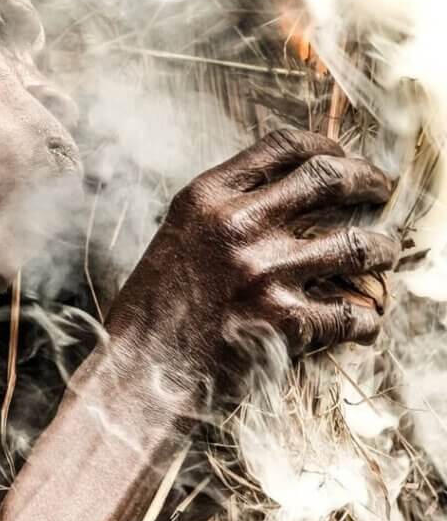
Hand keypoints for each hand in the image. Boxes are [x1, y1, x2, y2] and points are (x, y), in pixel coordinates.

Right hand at [105, 128, 399, 404]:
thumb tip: (279, 199)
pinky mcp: (284, 323)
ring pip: (359, 244)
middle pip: (328, 178)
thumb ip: (220, 215)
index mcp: (205, 199)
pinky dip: (366, 320)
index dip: (325, 145)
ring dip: (382, 250)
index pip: (282, 147)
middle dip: (368, 180)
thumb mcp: (175, 240)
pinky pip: (354, 314)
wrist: (138, 374)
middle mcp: (237, 226)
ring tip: (382, 255)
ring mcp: (264, 272)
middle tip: (380, 190)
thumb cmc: (151, 313)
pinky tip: (361, 323)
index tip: (340, 155)